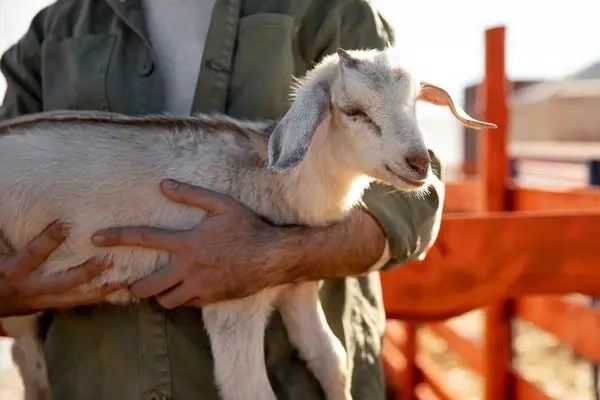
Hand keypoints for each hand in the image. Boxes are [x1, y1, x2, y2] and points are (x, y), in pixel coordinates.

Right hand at [0, 221, 122, 316]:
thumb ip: (5, 236)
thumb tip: (9, 208)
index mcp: (13, 271)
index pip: (34, 254)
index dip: (49, 239)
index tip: (66, 223)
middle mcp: (30, 288)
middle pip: (64, 281)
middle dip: (87, 272)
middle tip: (108, 260)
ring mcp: (41, 300)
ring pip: (75, 297)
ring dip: (100, 289)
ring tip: (124, 280)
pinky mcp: (49, 306)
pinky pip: (76, 303)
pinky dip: (95, 298)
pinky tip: (115, 290)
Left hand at [92, 179, 287, 307]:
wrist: (272, 256)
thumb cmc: (248, 228)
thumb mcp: (222, 205)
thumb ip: (192, 195)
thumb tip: (165, 185)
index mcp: (187, 243)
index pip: (143, 238)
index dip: (116, 237)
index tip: (94, 238)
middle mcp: (188, 268)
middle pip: (147, 285)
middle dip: (134, 287)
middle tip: (133, 283)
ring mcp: (199, 287)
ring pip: (166, 301)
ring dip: (160, 295)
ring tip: (162, 287)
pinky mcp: (210, 299)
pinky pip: (187, 304)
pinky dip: (183, 298)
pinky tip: (188, 288)